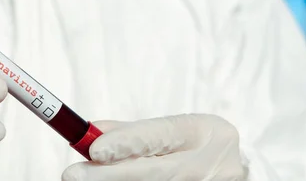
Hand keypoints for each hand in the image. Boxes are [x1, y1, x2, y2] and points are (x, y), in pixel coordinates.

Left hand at [62, 114, 246, 180]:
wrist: (232, 167)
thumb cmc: (193, 145)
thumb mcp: (172, 130)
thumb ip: (130, 132)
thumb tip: (89, 134)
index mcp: (203, 131)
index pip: (160, 136)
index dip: (125, 143)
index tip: (93, 150)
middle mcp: (210, 162)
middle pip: (153, 173)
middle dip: (108, 176)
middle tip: (73, 175)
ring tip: (87, 180)